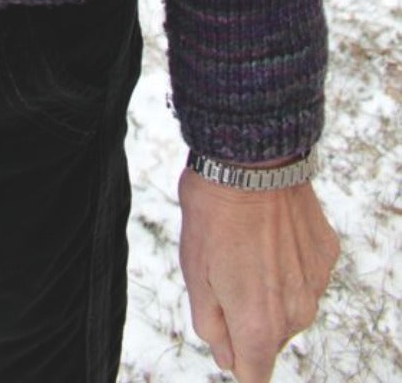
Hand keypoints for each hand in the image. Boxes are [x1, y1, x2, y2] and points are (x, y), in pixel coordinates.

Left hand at [178, 166, 338, 380]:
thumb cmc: (213, 215)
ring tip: (248, 246)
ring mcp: (316, 284)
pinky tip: (271, 232)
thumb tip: (226, 356)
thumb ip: (211, 326)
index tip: (224, 328)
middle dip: (249, 317)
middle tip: (227, 270)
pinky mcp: (326, 255)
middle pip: (270, 337)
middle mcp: (295, 313)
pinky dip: (290, 263)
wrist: (251, 160)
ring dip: (271, 289)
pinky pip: (306, 275)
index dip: (235, 356)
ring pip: (290, 306)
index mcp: (258, 325)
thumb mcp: (194, 273)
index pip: (253, 373)